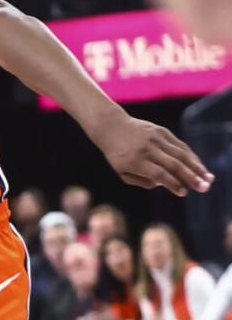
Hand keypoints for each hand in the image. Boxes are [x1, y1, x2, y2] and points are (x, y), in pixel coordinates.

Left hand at [89, 112, 211, 196]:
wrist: (111, 127)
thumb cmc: (116, 154)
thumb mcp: (122, 171)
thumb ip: (141, 180)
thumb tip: (163, 183)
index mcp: (134, 161)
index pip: (158, 174)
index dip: (172, 184)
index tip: (183, 193)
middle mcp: (146, 149)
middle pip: (173, 164)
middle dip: (190, 177)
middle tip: (203, 188)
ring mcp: (155, 138)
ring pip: (180, 154)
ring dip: (196, 167)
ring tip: (208, 179)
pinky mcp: (161, 131)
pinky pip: (179, 145)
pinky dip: (191, 156)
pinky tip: (199, 166)